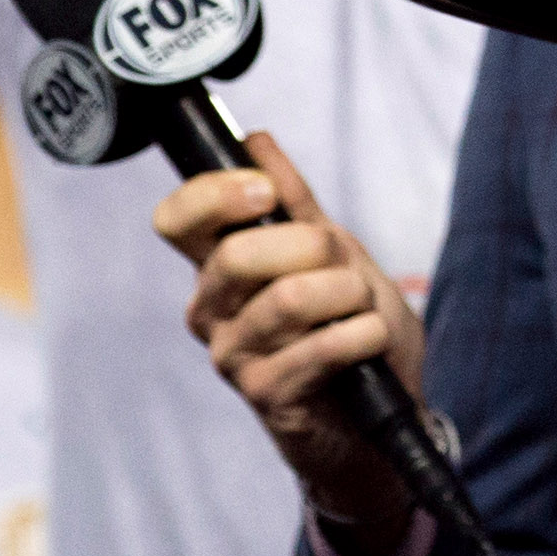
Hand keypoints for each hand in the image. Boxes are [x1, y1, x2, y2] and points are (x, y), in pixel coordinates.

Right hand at [153, 133, 425, 555]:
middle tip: (343, 270)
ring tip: (362, 313)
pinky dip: (365, 334)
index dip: (215, 194)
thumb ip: (296, 202)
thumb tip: (256, 140)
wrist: (380, 416)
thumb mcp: (335, 254)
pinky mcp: (263, 395)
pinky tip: (369, 344)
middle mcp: (212, 311)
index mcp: (220, 268)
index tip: (265, 191)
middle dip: (315, 248)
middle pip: (239, 252)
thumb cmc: (352, 328)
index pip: (176, 220)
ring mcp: (232, 355)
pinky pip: (321, 346)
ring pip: (290, 296)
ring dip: (350, 296)